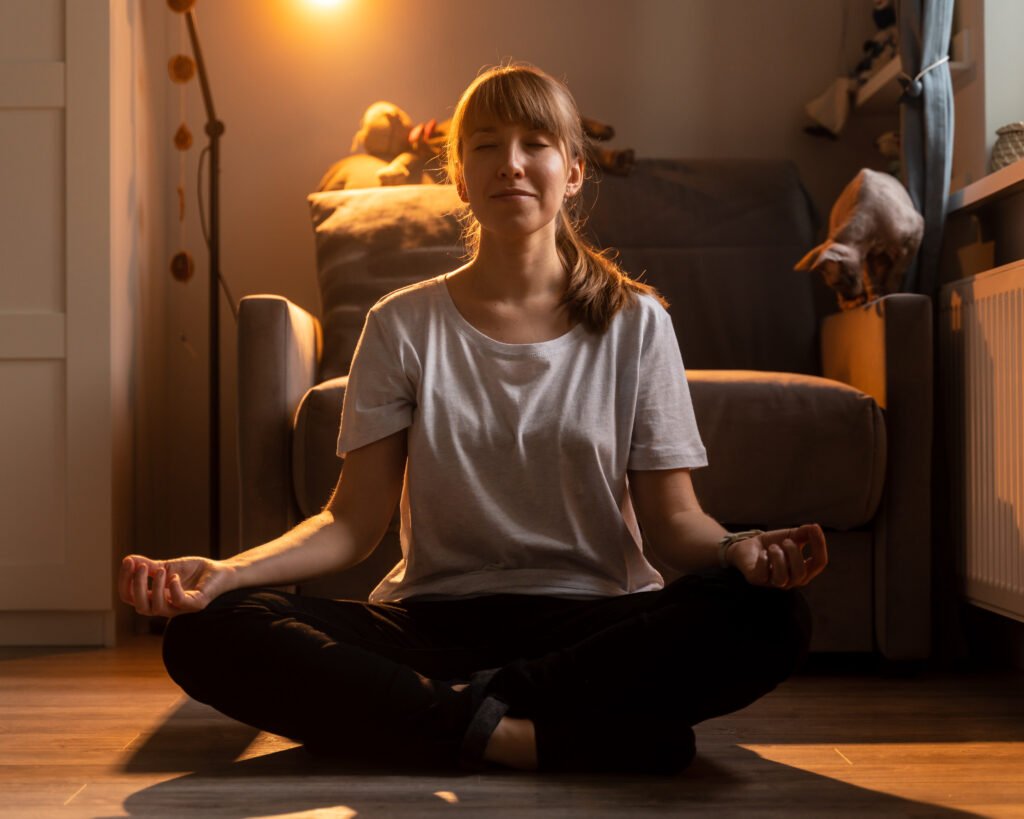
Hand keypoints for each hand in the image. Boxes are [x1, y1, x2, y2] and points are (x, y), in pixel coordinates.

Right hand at [119, 554, 236, 617]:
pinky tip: (174, 576)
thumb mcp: (167, 566)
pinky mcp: (196, 604)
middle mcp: (165, 606)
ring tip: (160, 570)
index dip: (125, 581)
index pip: (130, 597)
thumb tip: (128, 559)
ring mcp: (181, 608)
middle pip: (141, 607)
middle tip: (140, 567)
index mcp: (155, 598)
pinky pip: (180, 602)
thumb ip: (149, 566)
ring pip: (158, 607)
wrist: (219, 570)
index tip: (127, 561)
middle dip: (136, 586)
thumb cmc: (193, 571)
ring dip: (155, 587)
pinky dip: (174, 589)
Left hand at [726, 523, 827, 589]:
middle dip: (795, 553)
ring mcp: (773, 582)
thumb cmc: (773, 543)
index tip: (814, 528)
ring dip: (779, 558)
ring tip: (773, 547)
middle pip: (801, 573)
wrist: (748, 544)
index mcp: (803, 570)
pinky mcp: (756, 579)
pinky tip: (762, 552)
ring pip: (782, 578)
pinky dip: (763, 559)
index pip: (819, 563)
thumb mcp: (791, 536)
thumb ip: (805, 533)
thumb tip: (815, 527)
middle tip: (786, 541)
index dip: (819, 545)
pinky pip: (762, 574)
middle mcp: (791, 580)